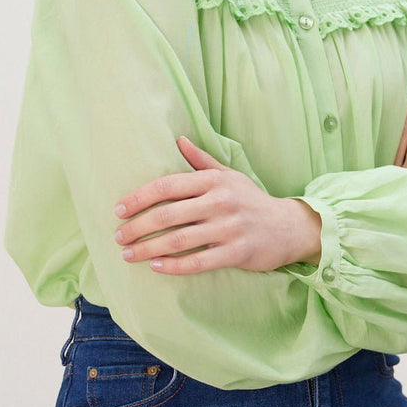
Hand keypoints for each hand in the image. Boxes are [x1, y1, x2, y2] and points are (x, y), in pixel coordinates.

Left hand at [113, 136, 320, 273]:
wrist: (288, 226)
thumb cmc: (251, 199)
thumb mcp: (229, 175)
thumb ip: (201, 160)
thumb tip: (178, 139)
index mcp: (213, 181)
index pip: (167, 185)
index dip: (139, 197)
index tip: (118, 209)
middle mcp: (220, 202)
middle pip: (168, 214)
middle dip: (137, 226)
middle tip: (118, 236)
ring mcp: (228, 228)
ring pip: (179, 240)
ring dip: (148, 248)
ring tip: (128, 255)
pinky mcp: (235, 253)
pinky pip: (198, 261)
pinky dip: (174, 266)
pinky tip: (156, 267)